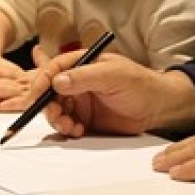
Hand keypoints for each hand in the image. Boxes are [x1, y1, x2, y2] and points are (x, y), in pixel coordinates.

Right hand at [34, 51, 194, 137]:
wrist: (158, 106)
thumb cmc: (140, 84)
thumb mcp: (113, 75)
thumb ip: (84, 77)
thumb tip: (57, 81)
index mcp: (82, 64)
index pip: (53, 69)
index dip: (41, 82)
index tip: (36, 97)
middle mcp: (79, 82)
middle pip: (50, 92)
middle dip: (48, 106)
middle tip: (56, 117)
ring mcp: (82, 101)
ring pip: (57, 111)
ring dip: (58, 120)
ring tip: (70, 127)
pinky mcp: (87, 119)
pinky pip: (69, 125)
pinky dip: (68, 130)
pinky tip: (78, 131)